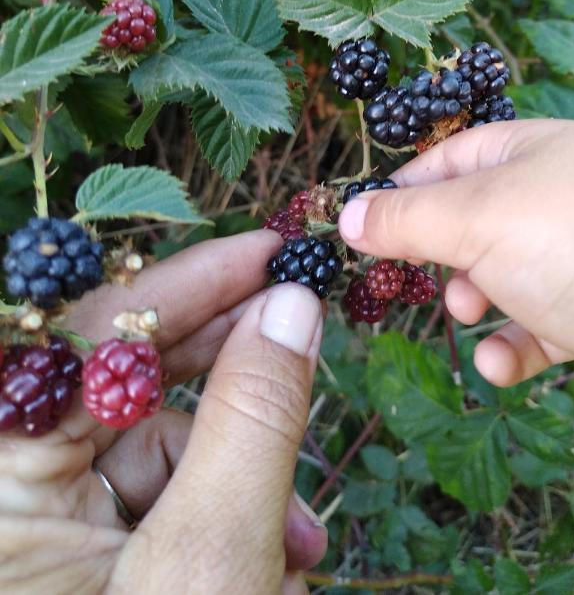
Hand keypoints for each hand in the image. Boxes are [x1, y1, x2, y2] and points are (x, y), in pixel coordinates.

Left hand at [0, 231, 325, 594]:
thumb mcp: (209, 558)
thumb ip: (252, 421)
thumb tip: (293, 303)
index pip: (89, 335)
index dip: (190, 282)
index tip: (272, 252)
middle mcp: (6, 484)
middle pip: (123, 381)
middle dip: (229, 369)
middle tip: (301, 325)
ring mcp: (35, 518)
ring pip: (153, 442)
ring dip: (241, 476)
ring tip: (298, 543)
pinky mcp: (72, 545)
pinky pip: (153, 491)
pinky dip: (219, 511)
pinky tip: (269, 565)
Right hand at [339, 119, 573, 437]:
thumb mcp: (479, 218)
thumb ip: (408, 218)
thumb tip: (346, 216)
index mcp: (536, 152)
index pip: (451, 158)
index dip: (404, 189)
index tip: (361, 227)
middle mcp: (560, 198)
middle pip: (474, 219)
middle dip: (441, 252)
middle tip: (416, 276)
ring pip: (503, 276)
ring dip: (474, 300)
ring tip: (470, 313)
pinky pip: (538, 328)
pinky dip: (513, 347)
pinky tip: (504, 365)